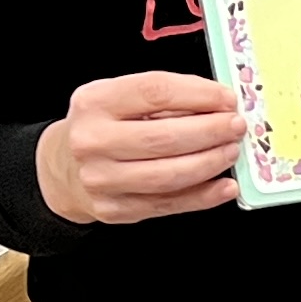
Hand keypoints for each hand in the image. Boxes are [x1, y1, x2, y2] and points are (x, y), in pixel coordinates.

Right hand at [38, 72, 248, 224]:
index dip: (198, 94)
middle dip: (210, 131)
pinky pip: (169, 204)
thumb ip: (162, 100)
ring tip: (231, 150)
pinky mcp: (116, 210)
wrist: (64, 168)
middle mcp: (93, 140)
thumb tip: (218, 105)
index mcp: (94, 101)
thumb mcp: (118, 99)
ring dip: (210, 163)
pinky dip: (204, 196)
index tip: (226, 98)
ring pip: (170, 175)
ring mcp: (102, 179)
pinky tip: (225, 185)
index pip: (155, 91)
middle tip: (236, 126)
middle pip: (165, 137)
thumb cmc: (102, 127)